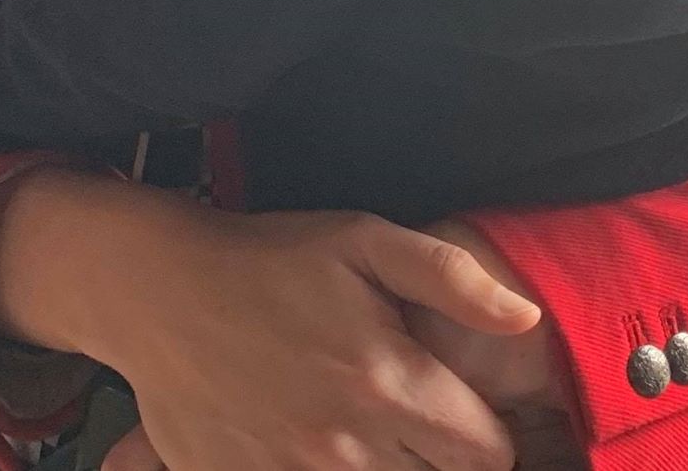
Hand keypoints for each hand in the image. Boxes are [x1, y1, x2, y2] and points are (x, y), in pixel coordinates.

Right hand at [0, 171, 542, 470]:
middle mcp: (348, 443)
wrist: (161, 290)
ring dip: (391, 468)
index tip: (467, 414)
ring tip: (375, 433)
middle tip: (421, 425)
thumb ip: (450, 279)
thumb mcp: (363, 240)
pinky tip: (324, 443)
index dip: (488, 435)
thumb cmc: (270, 258)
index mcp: (387, 380)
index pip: (487, 451)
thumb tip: (526, 319)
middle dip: (443, 459)